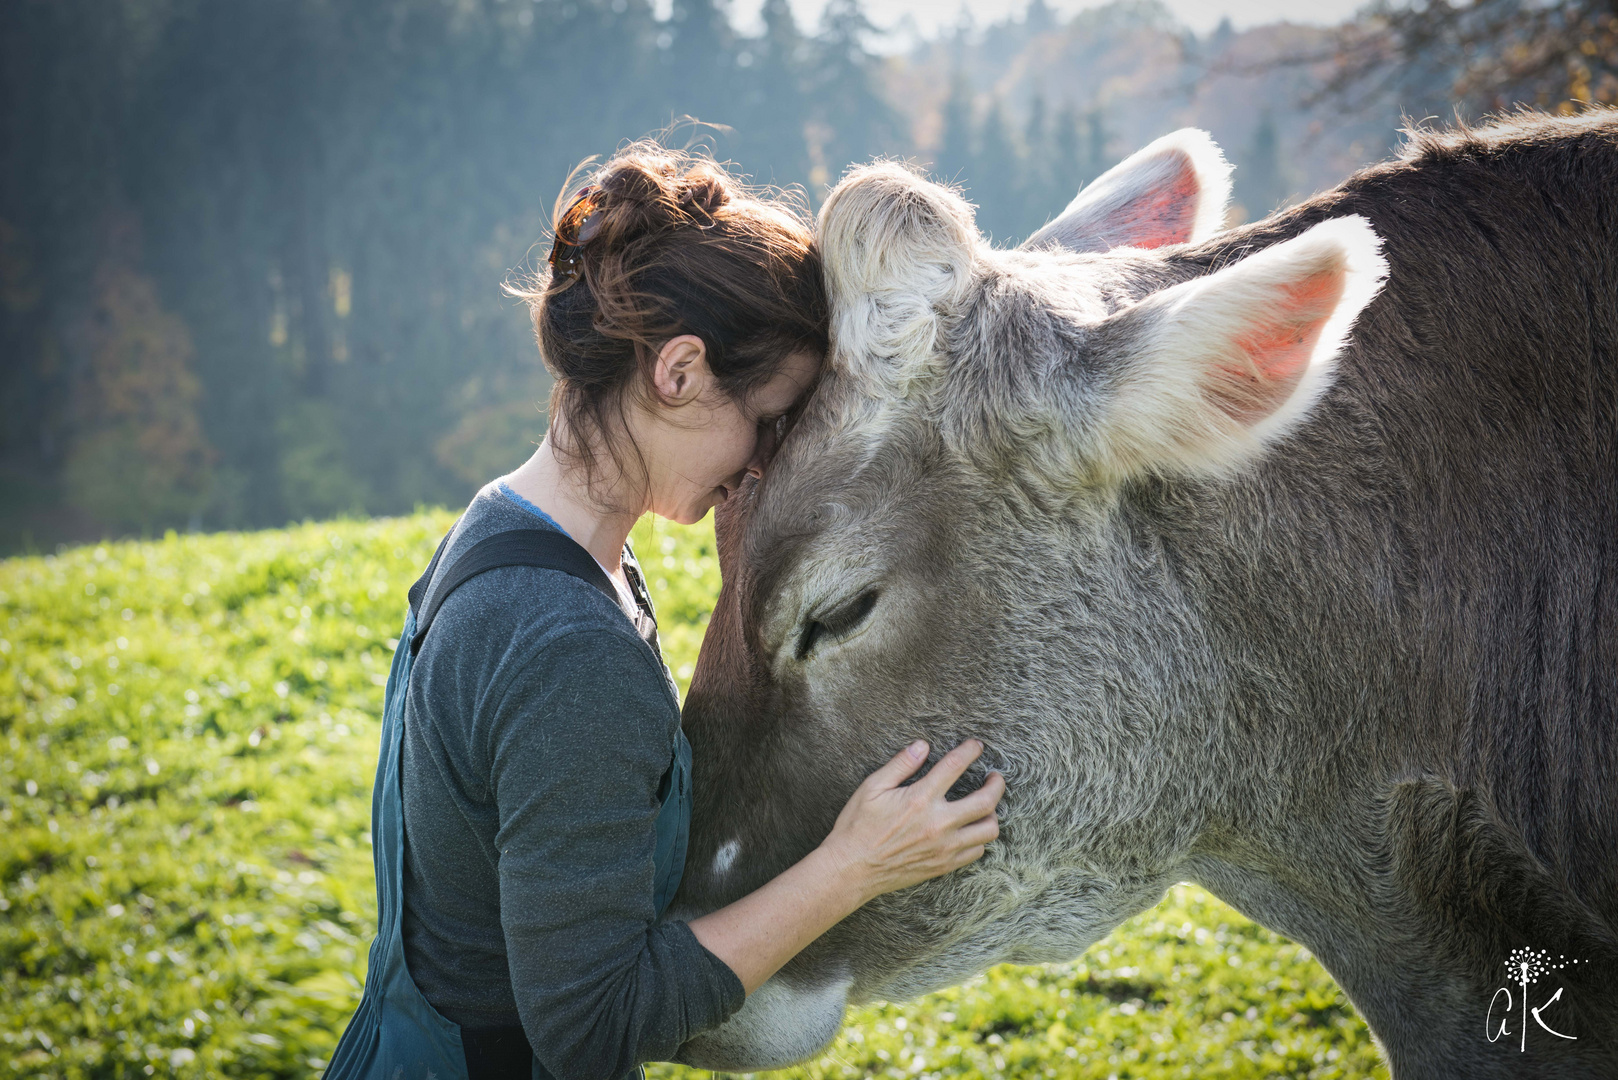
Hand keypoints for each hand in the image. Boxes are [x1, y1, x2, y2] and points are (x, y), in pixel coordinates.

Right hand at [820, 739, 1004, 903]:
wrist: (852, 870)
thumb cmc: (857, 826)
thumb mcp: (872, 788)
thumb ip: (900, 765)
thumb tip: (922, 746)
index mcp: (920, 799)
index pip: (955, 766)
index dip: (970, 751)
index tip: (976, 746)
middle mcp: (938, 823)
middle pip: (986, 801)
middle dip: (997, 784)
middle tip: (995, 777)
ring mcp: (944, 847)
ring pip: (988, 830)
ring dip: (992, 814)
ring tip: (986, 806)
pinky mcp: (943, 865)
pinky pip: (976, 851)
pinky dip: (979, 838)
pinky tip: (970, 830)